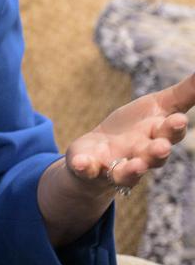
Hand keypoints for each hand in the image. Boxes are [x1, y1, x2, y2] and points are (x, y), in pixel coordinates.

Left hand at [64, 72, 194, 191]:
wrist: (100, 152)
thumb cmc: (137, 127)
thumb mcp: (159, 105)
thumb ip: (186, 92)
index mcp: (158, 135)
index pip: (171, 132)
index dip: (175, 128)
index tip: (179, 120)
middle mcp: (141, 155)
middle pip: (154, 156)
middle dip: (158, 152)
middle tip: (162, 147)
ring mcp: (116, 165)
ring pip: (128, 172)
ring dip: (133, 170)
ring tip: (136, 166)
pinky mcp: (90, 169)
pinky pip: (88, 171)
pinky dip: (85, 167)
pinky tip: (81, 163)